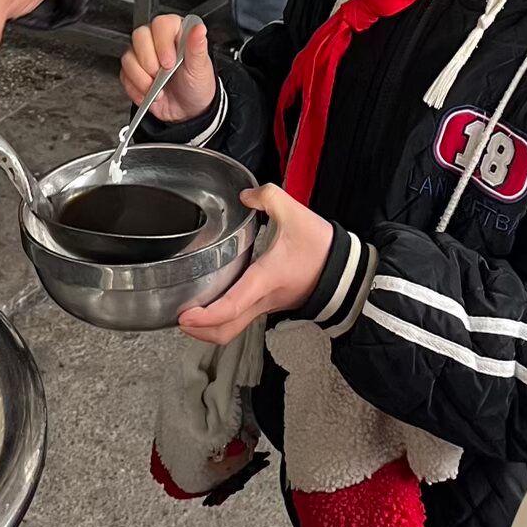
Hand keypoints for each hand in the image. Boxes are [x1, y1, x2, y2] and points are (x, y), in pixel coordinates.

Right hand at [120, 13, 216, 123]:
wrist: (188, 110)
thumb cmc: (197, 84)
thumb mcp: (200, 67)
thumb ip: (198, 46)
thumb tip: (199, 28)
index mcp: (175, 32)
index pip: (161, 24)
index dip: (162, 43)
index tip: (170, 63)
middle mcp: (156, 40)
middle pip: (139, 36)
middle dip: (148, 61)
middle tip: (161, 75)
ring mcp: (142, 55)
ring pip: (128, 57)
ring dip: (141, 78)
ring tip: (157, 89)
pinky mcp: (133, 72)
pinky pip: (124, 76)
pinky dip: (136, 89)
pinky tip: (150, 94)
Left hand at [178, 184, 334, 342]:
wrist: (347, 270)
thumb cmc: (322, 247)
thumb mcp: (295, 213)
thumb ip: (267, 196)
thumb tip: (245, 195)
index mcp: (265, 279)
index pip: (232, 307)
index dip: (206, 316)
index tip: (185, 315)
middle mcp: (264, 299)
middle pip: (227, 331)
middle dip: (200, 331)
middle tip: (179, 319)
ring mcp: (268, 306)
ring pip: (234, 329)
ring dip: (210, 327)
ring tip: (190, 313)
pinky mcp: (271, 305)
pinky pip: (242, 320)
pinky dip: (223, 318)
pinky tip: (212, 302)